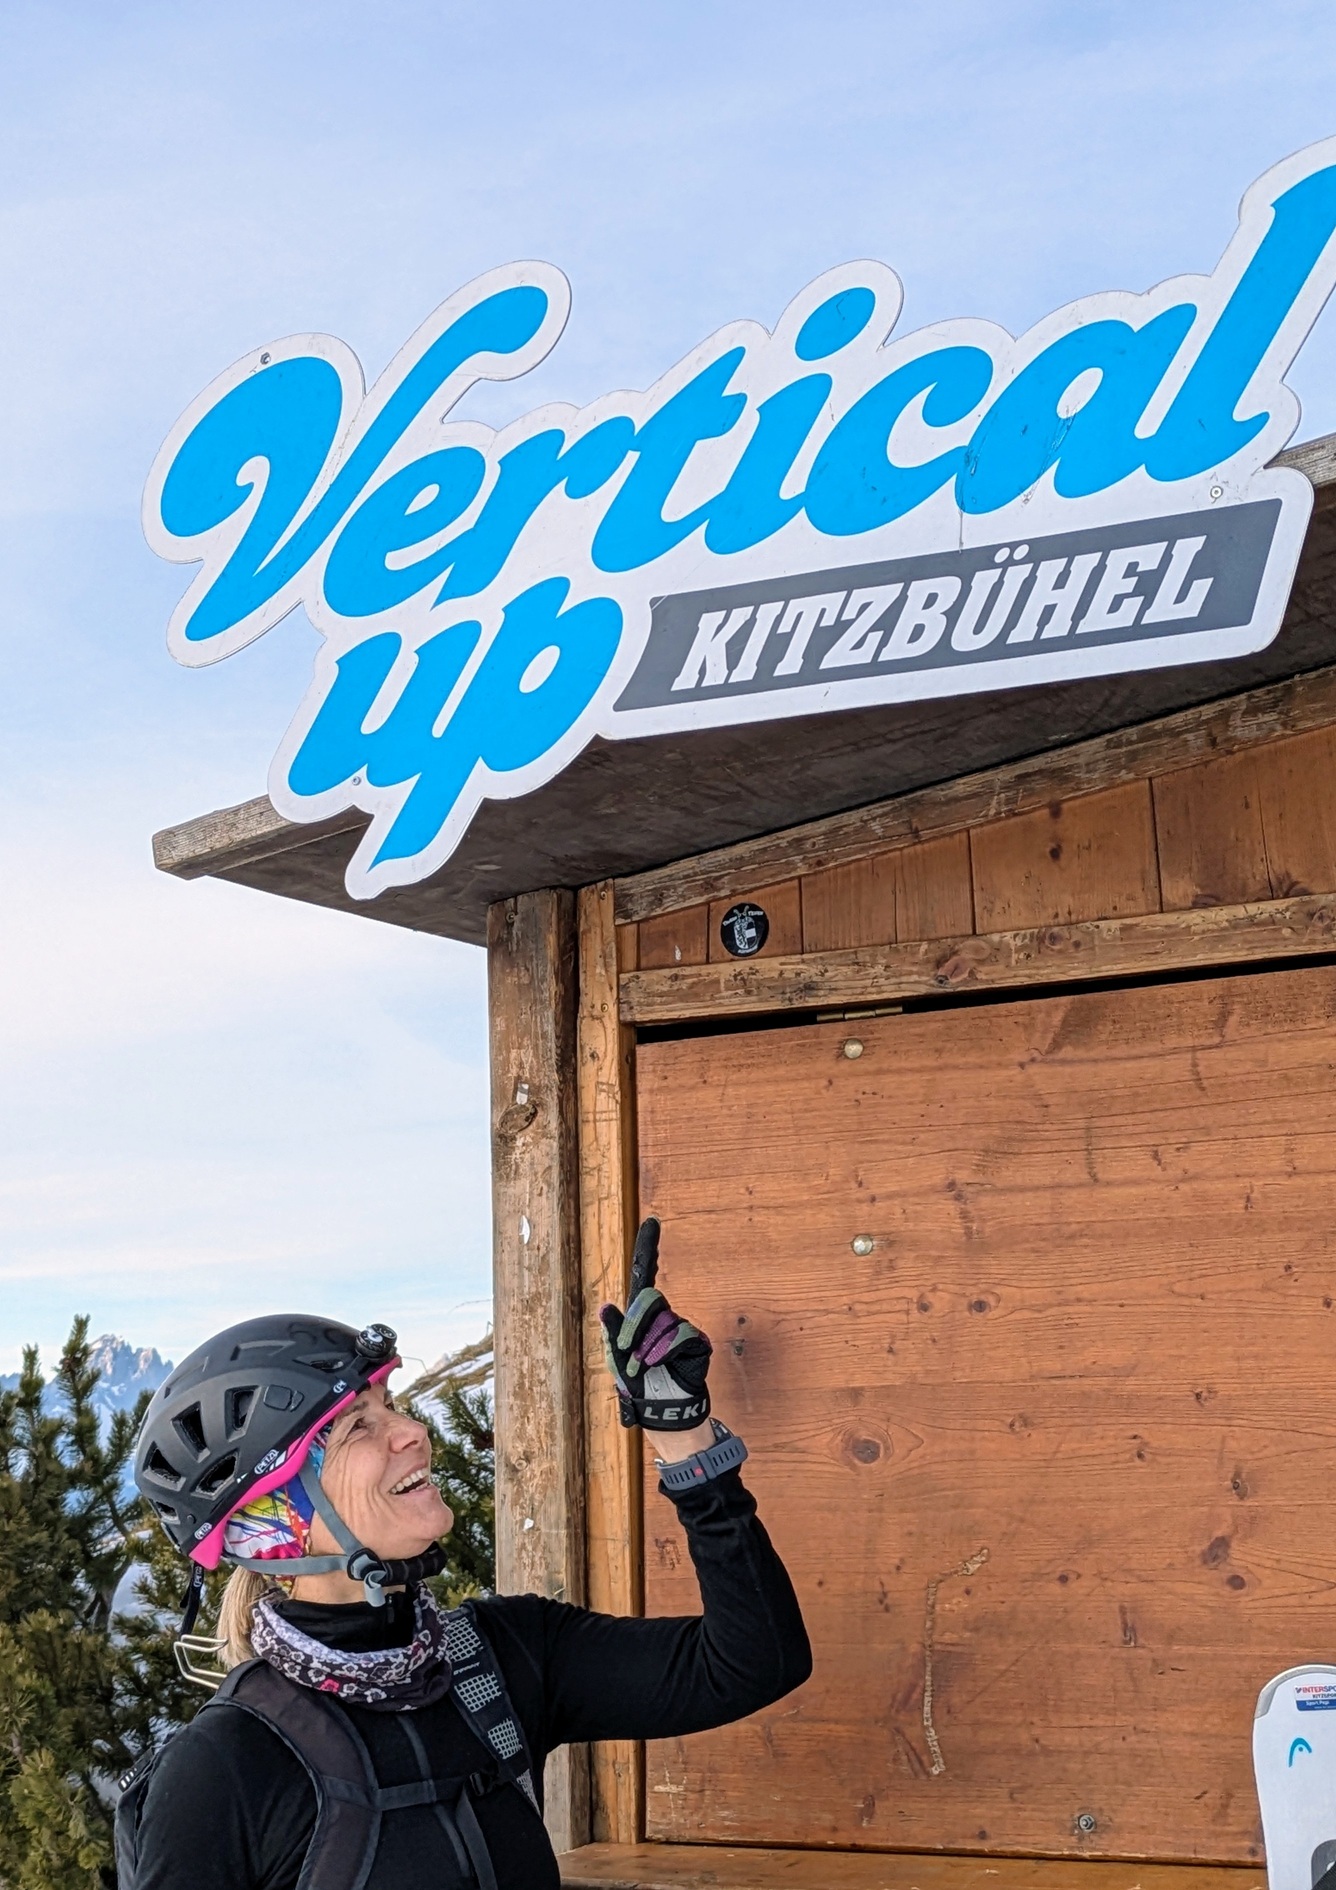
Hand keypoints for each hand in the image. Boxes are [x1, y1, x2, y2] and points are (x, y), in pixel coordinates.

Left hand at [600, 1218, 711, 1431]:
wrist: (664, 1411)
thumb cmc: (638, 1385)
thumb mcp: (618, 1360)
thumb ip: (613, 1333)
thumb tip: (604, 1306)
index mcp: (640, 1316)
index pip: (645, 1275)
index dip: (649, 1247)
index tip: (652, 1222)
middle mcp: (662, 1316)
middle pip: (649, 1300)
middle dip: (635, 1327)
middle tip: (629, 1354)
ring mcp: (681, 1328)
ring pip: (664, 1322)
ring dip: (649, 1348)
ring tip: (646, 1368)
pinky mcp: (697, 1343)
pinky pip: (681, 1336)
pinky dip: (666, 1352)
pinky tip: (662, 1365)